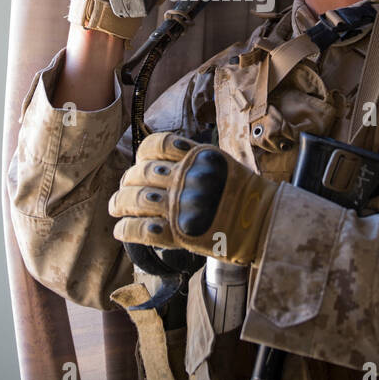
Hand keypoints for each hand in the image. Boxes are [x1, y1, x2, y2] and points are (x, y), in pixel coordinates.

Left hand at [110, 132, 278, 265]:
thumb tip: (165, 162)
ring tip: (115, 208)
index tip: (140, 165)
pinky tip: (121, 230)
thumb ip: (192, 159)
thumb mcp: (220, 163)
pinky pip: (141, 230)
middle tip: (124, 189)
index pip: (154, 146)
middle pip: (140, 173)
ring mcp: (180, 205)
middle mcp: (185, 177)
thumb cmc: (245, 194)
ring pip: (135, 199)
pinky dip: (126, 229)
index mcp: (194, 157)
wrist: (263, 221)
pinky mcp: (179, 233)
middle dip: (127, 181)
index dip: (141, 156)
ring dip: (119, 203)